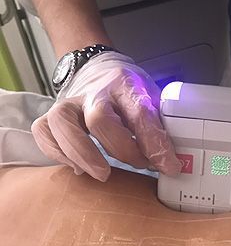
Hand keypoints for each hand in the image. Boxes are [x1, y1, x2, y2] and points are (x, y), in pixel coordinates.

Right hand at [32, 52, 180, 180]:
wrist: (97, 72)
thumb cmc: (128, 95)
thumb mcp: (151, 101)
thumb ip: (159, 128)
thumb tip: (171, 165)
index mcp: (125, 85)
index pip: (141, 113)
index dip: (155, 143)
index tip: (169, 166)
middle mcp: (94, 92)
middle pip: (100, 119)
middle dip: (121, 149)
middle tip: (140, 166)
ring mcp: (69, 103)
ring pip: (62, 123)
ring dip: (82, 153)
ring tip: (102, 174)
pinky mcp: (52, 116)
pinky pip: (44, 133)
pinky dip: (58, 153)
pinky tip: (79, 168)